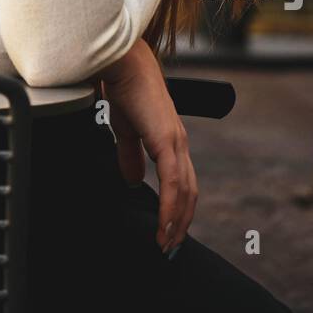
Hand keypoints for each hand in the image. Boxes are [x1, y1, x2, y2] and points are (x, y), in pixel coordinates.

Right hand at [99, 39, 197, 253]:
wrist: (122, 63)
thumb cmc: (124, 89)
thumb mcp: (125, 130)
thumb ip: (130, 155)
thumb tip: (132, 181)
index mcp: (171, 141)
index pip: (183, 184)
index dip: (177, 209)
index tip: (167, 233)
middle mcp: (179, 144)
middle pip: (189, 193)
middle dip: (180, 224)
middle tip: (169, 249)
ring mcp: (175, 142)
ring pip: (185, 192)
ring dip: (176, 222)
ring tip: (166, 244)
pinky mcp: (166, 140)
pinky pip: (173, 182)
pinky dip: (170, 207)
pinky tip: (164, 224)